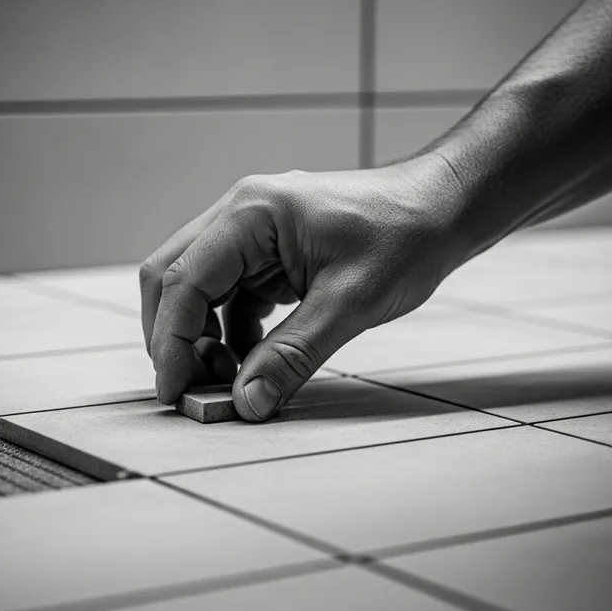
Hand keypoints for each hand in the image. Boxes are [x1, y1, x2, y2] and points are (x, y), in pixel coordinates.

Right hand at [140, 153, 465, 421]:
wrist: (440, 207)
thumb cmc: (405, 236)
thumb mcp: (350, 302)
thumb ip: (293, 355)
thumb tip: (247, 403)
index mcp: (250, 214)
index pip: (182, 280)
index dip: (171, 341)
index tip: (175, 392)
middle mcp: (239, 216)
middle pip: (173, 278)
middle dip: (175, 337)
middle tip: (194, 388)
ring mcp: (252, 233)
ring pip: (198, 288)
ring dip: (202, 336)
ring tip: (230, 378)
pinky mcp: (268, 252)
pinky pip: (231, 295)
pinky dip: (231, 332)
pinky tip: (254, 359)